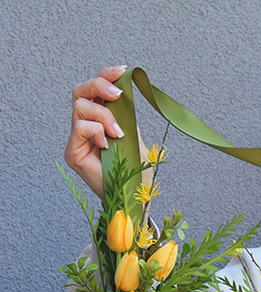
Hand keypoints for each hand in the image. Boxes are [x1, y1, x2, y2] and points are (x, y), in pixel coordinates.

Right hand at [64, 66, 126, 198]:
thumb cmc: (134, 171)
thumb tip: (122, 90)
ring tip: (117, 133)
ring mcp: (77, 140)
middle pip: (80, 91)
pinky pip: (80, 128)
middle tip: (117, 96)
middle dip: (99, 86)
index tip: (122, 72)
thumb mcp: (133, 135)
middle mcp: (84, 127)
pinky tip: (107, 144)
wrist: (133, 196)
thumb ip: (124, 115)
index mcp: (99, 120)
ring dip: (103, 116)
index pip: (94, 90)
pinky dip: (96, 131)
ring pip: (80, 107)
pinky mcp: (72, 153)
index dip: (105, 76)